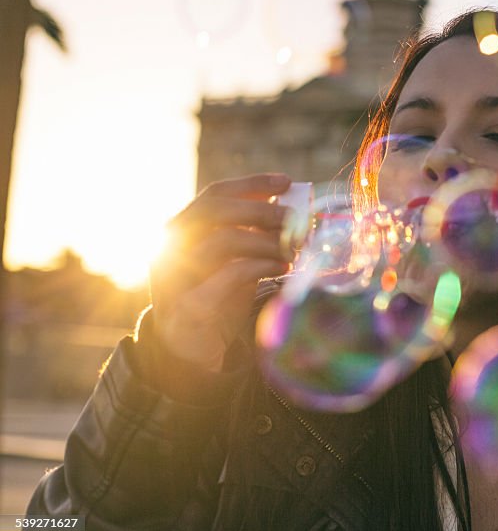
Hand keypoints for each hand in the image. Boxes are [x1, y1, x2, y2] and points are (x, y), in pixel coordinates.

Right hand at [150, 173, 291, 371]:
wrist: (191, 349)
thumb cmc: (217, 296)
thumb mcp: (236, 258)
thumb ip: (253, 232)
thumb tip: (290, 204)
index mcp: (181, 229)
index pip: (215, 193)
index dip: (252, 184)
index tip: (287, 181)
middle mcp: (170, 246)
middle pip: (214, 210)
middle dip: (261, 210)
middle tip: (295, 220)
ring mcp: (174, 273)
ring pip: (221, 240)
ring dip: (266, 241)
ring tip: (293, 250)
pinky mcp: (188, 303)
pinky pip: (228, 275)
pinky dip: (261, 267)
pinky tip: (283, 270)